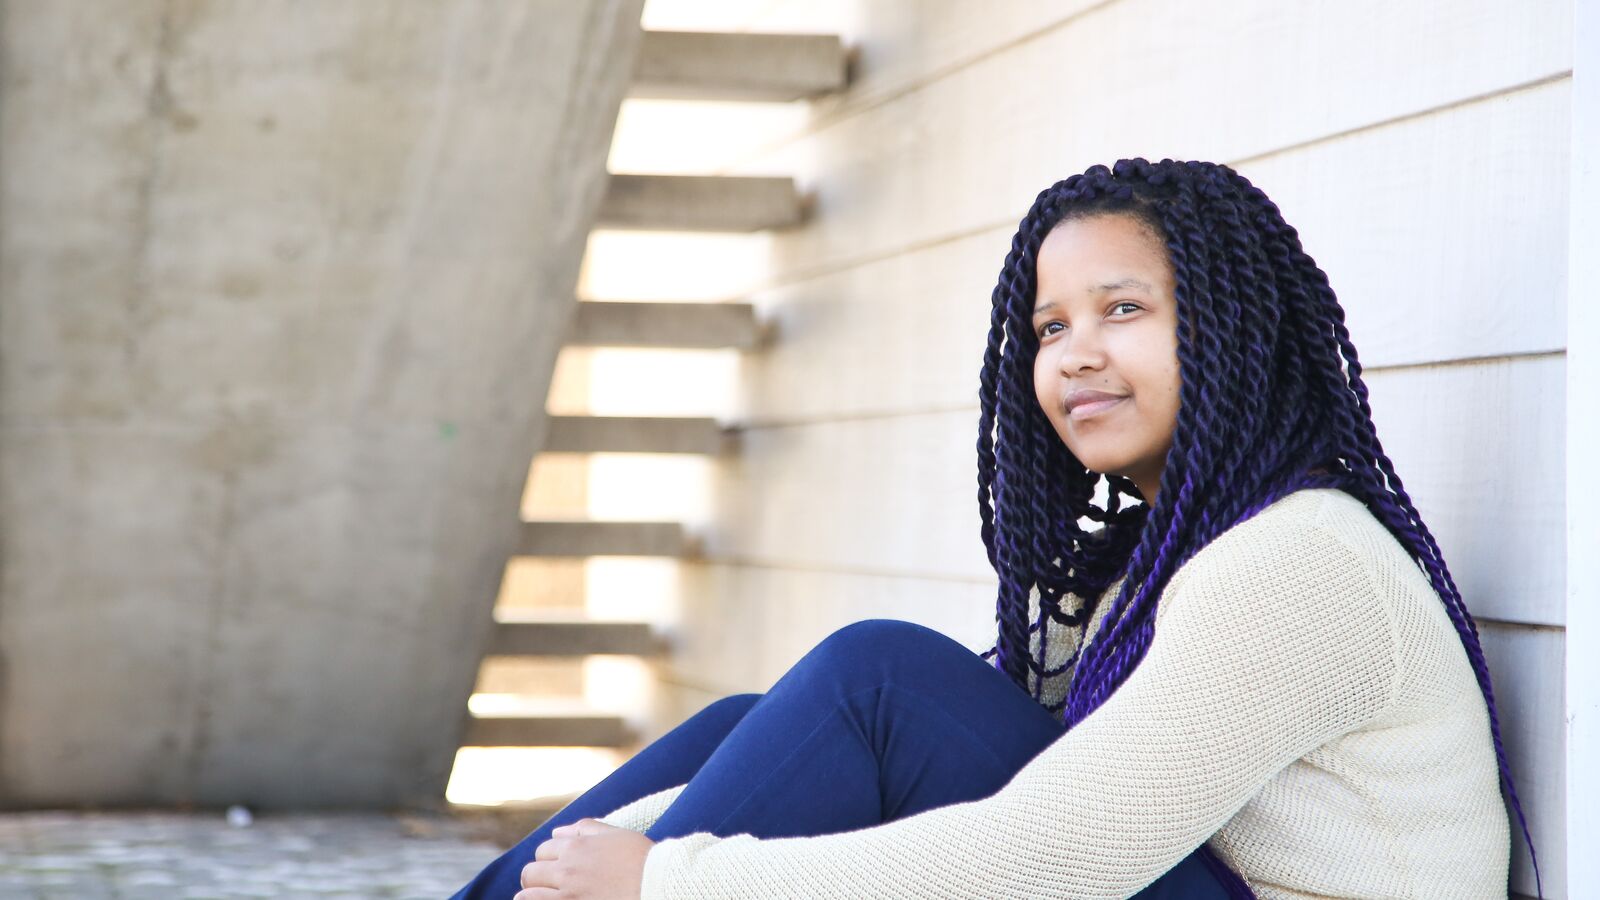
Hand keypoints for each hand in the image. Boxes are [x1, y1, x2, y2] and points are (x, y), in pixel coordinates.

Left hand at [516, 818, 653, 898]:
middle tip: (548, 885)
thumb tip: (557, 831)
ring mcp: (567, 894)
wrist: (658, 886)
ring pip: (527, 894)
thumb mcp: (616, 835)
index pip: (544, 850)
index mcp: (576, 847)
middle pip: (531, 872)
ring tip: (541, 897)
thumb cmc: (643, 861)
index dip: (549, 859)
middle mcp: (566, 869)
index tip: (558, 868)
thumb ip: (585, 830)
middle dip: (537, 877)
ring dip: (530, 894)